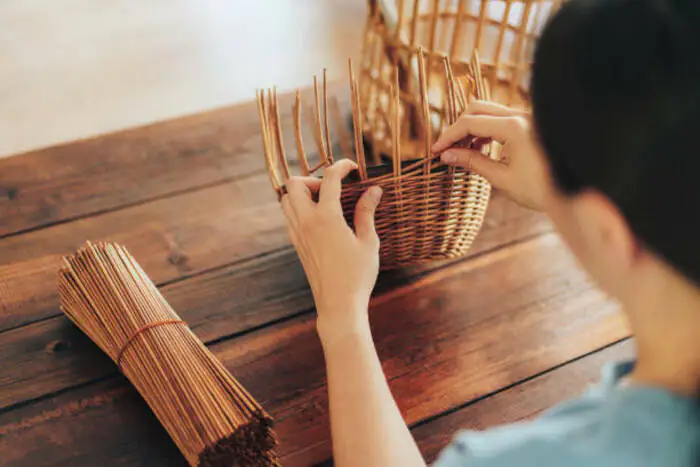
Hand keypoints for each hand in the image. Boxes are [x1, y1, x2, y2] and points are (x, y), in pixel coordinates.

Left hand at [281, 159, 382, 342]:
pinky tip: (320, 218)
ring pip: (286, 199)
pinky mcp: (296, 245)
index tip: (353, 168)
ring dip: (303, 193)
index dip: (341, 167)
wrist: (338, 305)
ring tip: (326, 202)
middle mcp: (306, 222)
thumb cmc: (358, 275)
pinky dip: (299, 208)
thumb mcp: (369, 242)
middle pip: (294, 184)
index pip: (329, 179)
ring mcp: (297, 234)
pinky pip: (289, 216)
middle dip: (313, 178)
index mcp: (326, 218)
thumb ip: (367, 212)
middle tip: (333, 189)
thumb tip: (373, 189)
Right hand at [432, 101, 553, 210]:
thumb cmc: (541, 189)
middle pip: (477, 108)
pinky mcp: (531, 125)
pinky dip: (486, 130)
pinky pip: (502, 119)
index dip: (449, 136)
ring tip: (462, 153)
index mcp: (514, 127)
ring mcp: (528, 118)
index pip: (470, 123)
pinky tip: (481, 149)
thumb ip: (473, 162)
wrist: (575, 195)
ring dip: (472, 129)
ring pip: (489, 112)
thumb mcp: (502, 178)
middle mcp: (522, 116)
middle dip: (459, 127)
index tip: (436, 151)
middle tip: (447, 149)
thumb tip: (447, 155)